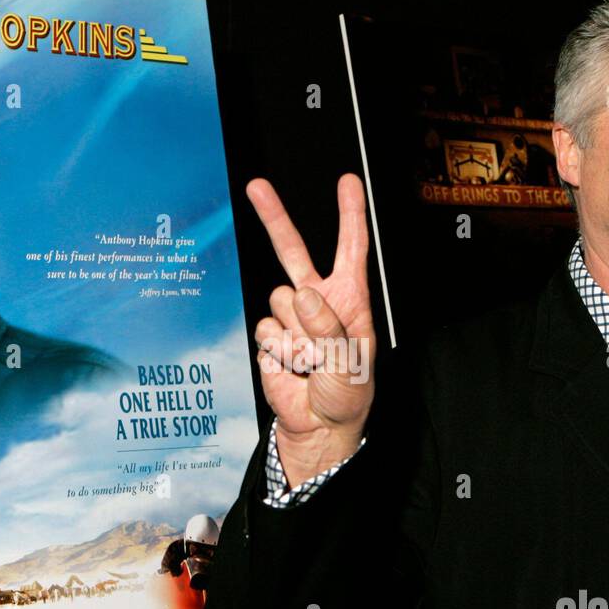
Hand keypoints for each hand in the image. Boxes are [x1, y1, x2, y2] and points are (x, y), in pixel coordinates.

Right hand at [247, 173, 375, 486]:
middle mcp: (318, 301)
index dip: (349, 215)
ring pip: (279, 301)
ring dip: (296, 334)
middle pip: (292, 251)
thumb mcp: (352, 361)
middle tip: (256, 186)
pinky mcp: (269, 338)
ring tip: (312, 361)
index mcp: (348, 299)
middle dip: (274, 217)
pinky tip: (293, 368)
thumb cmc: (347, 394)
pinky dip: (281, 353)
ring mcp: (291, 318)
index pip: (351, 249)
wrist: (318, 426)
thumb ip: (330, 328)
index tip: (348, 182)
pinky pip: (266, 331)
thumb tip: (304, 295)